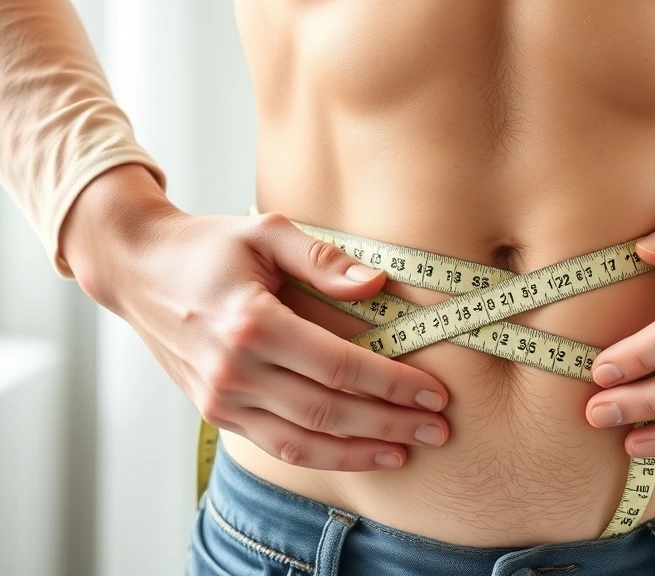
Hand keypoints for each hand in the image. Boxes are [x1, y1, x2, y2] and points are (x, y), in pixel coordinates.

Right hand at [62, 165, 449, 470]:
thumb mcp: (265, 232)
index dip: (391, 384)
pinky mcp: (217, 412)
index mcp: (251, 323)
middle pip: (328, 411)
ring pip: (303, 442)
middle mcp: (234, 369)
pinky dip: (322, 457)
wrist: (137, 271)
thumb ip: (322, 259)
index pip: (339, 365)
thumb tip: (376, 284)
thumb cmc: (208, 247)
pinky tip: (359, 455)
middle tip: (437, 430)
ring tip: (407, 453)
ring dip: (360, 452)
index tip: (434, 393)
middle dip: (389, 424)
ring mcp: (222, 398)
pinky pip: (277, 446)